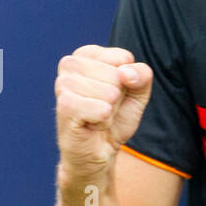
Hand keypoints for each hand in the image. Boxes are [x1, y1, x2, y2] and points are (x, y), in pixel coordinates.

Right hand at [55, 45, 152, 186]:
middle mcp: (70, 64)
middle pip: (117, 75)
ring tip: (97, 116)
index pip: (124, 58)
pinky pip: (102, 109)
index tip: (114, 94)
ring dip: (110, 111)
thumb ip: (142, 74)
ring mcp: (64, 84)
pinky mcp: (64, 105)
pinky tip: (92, 125)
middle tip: (104, 108)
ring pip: (110, 92)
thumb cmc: (115, 118)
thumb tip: (126, 74)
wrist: (99, 151)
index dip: (128, 81)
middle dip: (118, 97)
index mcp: (87, 54)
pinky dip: (104, 121)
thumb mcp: (138, 93)